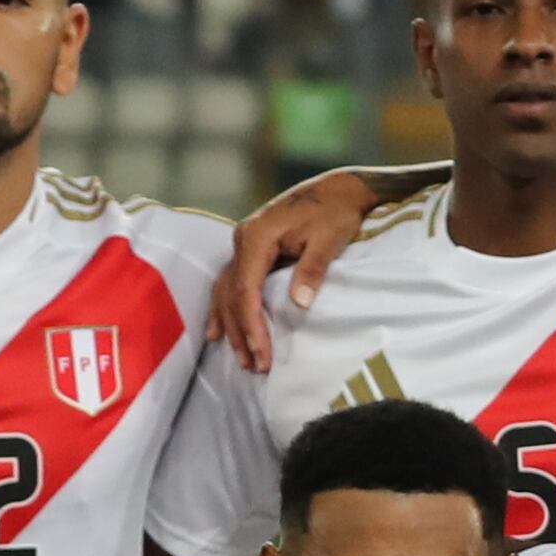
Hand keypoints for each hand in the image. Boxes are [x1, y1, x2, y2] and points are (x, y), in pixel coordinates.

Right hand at [215, 171, 386, 370]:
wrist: (339, 188)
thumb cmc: (336, 212)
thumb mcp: (328, 240)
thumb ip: (311, 270)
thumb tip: (298, 302)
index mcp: (257, 236)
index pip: (246, 288)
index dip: (252, 323)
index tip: (260, 352)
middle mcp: (243, 238)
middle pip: (233, 294)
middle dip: (242, 332)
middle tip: (254, 366)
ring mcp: (244, 242)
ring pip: (228, 290)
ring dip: (232, 325)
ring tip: (242, 359)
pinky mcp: (251, 247)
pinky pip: (231, 282)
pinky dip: (225, 307)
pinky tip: (217, 331)